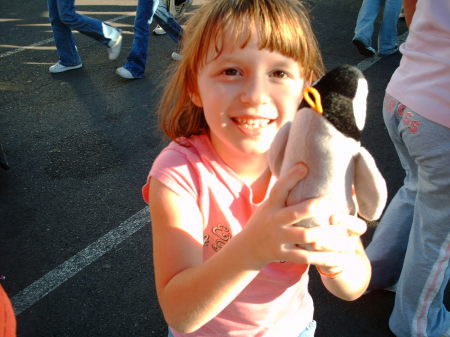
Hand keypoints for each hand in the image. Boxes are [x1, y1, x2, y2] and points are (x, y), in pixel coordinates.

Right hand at [239, 163, 366, 270]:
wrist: (247, 248)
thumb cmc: (265, 220)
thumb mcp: (269, 205)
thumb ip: (285, 193)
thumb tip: (305, 167)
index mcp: (271, 206)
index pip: (279, 189)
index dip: (291, 177)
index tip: (305, 166)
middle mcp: (274, 221)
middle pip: (295, 213)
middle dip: (314, 206)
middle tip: (333, 201)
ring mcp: (279, 239)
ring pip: (305, 236)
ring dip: (326, 233)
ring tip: (343, 229)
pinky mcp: (284, 254)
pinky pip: (307, 257)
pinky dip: (324, 258)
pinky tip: (340, 256)